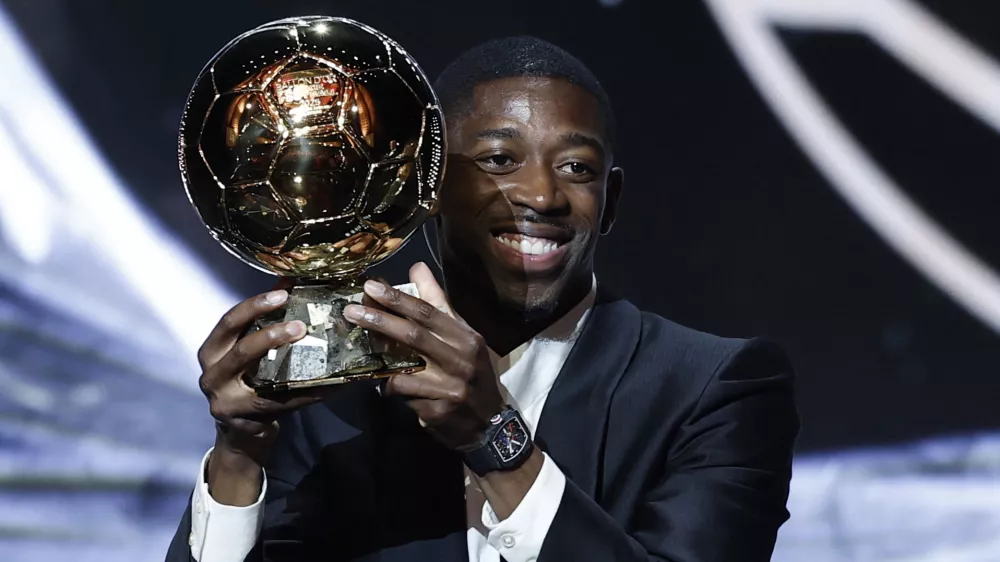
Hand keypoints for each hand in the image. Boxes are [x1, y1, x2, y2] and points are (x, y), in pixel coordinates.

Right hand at [197, 284, 329, 465]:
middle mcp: (212, 376)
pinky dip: (309, 393)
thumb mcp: (247, 350)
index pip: (229, 322)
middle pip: (241, 350)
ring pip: (260, 379)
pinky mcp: (246, 421)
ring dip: (290, 362)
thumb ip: (262, 319)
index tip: (283, 294)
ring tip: (315, 351)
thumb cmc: (246, 381)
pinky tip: (332, 384)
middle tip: (301, 325)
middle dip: (272, 334)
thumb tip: (289, 282)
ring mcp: (226, 402)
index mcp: (211, 351)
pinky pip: (284, 403)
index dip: (255, 306)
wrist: (240, 432)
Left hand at [343, 262, 504, 448]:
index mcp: (467, 338)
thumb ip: (438, 304)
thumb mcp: (463, 336)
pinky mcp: (438, 412)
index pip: (429, 312)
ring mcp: (450, 389)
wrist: (491, 423)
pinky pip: (404, 397)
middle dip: (379, 321)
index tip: (371, 286)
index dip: (398, 298)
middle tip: (351, 311)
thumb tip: (417, 268)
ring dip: (380, 363)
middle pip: (414, 336)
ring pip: (403, 371)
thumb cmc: (473, 372)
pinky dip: (391, 389)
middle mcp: (461, 360)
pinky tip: (385, 387)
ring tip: (362, 354)